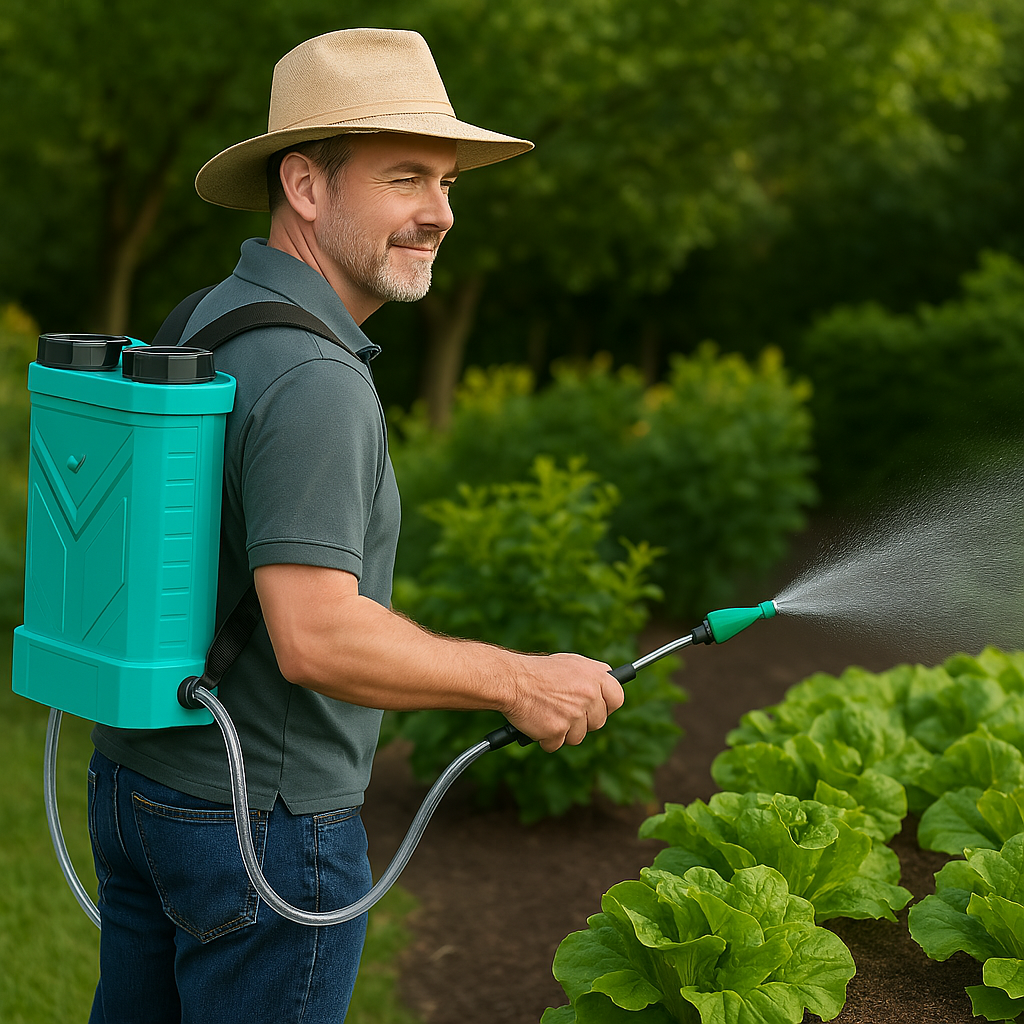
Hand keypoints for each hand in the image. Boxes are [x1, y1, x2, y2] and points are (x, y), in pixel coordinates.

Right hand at [505, 653, 624, 751]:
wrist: (511, 680)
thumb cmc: (539, 672)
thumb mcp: (570, 663)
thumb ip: (592, 675)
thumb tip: (608, 684)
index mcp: (596, 676)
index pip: (617, 698)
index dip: (607, 706)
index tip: (598, 709)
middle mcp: (589, 695)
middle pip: (597, 722)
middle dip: (582, 722)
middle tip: (564, 712)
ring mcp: (574, 714)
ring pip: (578, 737)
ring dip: (564, 732)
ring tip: (547, 714)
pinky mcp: (558, 730)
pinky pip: (556, 744)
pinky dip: (546, 739)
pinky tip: (537, 723)